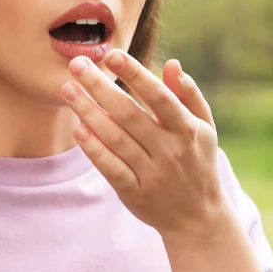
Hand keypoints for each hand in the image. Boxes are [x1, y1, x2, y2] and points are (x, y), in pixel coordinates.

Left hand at [60, 50, 230, 241]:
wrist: (198, 217)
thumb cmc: (198, 162)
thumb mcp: (205, 128)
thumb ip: (189, 95)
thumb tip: (171, 63)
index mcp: (188, 129)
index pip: (158, 96)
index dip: (135, 74)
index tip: (111, 54)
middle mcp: (170, 150)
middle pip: (130, 114)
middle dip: (101, 87)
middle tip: (77, 65)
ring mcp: (153, 174)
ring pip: (116, 139)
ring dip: (89, 112)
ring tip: (68, 90)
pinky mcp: (136, 194)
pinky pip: (112, 169)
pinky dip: (95, 150)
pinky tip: (78, 129)